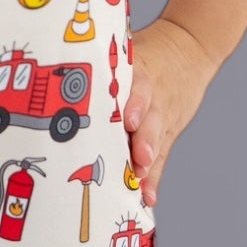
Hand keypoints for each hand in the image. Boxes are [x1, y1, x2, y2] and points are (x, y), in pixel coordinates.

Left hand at [122, 18, 221, 206]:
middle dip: (144, 139)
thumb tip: (58, 66)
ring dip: (148, 161)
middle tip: (139, 156)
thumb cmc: (146, 55)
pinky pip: (160, 157)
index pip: (139, 87)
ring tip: (140, 177)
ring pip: (156, 139)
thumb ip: (104, 65)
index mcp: (140, 73)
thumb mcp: (130, 52)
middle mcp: (153, 97)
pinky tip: (148, 196)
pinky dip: (154, 178)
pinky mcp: (167, 132)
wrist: (188, 49)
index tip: (129, 119)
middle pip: (150, 118)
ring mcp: (161, 116)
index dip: (135, 103)